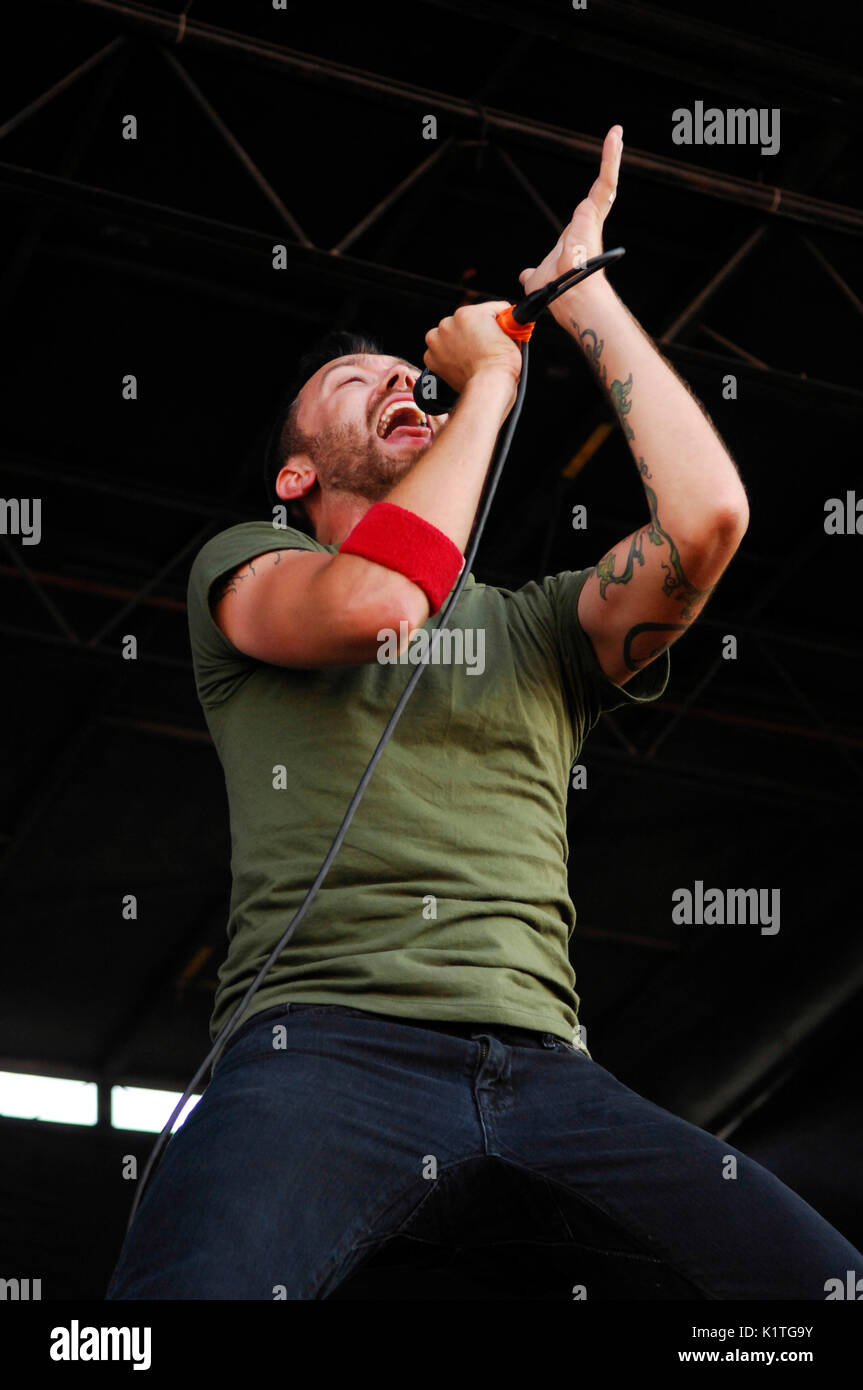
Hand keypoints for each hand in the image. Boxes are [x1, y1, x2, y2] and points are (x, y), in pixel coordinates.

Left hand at [423, 301, 522, 401]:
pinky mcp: (431, 358)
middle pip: (465, 323)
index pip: (485, 310)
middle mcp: (448, 324)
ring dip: (459, 342)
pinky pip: (440, 353)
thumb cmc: (500, 364)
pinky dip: (449, 357)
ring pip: (450, 336)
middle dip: (475, 332)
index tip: (499, 328)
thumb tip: (504, 321)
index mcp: (467, 313)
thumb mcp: (512, 334)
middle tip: (487, 346)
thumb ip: (504, 322)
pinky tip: (462, 363)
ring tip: (473, 356)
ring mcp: (437, 341)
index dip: (495, 321)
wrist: (488, 387)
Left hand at [519, 125, 622, 318]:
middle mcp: (589, 225)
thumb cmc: (556, 291)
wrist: (565, 294)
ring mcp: (593, 217)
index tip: (597, 187)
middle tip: (615, 145)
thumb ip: (533, 273)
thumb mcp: (538, 276)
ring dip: (612, 156)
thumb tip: (525, 276)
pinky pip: (605, 179)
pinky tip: (615, 136)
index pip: (587, 212)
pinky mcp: (594, 210)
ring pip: (606, 182)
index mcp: (578, 237)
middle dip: (609, 168)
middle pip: (601, 192)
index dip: (592, 200)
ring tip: (617, 133)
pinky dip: (610, 158)